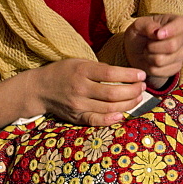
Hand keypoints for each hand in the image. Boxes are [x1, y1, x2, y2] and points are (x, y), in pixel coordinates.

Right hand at [31, 59, 146, 126]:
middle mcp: (80, 89)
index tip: (142, 75)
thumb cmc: (63, 72)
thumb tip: (126, 75)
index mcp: (82, 71)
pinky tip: (122, 115)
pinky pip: (96, 120)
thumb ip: (100, 68)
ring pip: (109, 108)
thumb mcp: (79, 63)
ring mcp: (78, 105)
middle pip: (113, 93)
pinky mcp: (76, 117)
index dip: (130, 75)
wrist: (39, 89)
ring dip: (128, 104)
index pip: (111, 73)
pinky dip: (110, 120)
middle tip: (142, 87)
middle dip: (133, 91)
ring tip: (137, 98)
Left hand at [124, 14, 182, 87]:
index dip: (170, 30)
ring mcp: (181, 54)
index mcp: (177, 22)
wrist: (136, 52)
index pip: (182, 24)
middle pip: (172, 46)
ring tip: (148, 52)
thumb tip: (157, 32)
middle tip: (147, 45)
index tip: (157, 34)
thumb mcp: (138, 25)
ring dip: (149, 57)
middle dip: (152, 47)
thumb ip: (147, 25)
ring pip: (163, 60)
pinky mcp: (176, 67)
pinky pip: (160, 71)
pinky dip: (150, 67)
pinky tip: (150, 61)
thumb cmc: (139, 34)